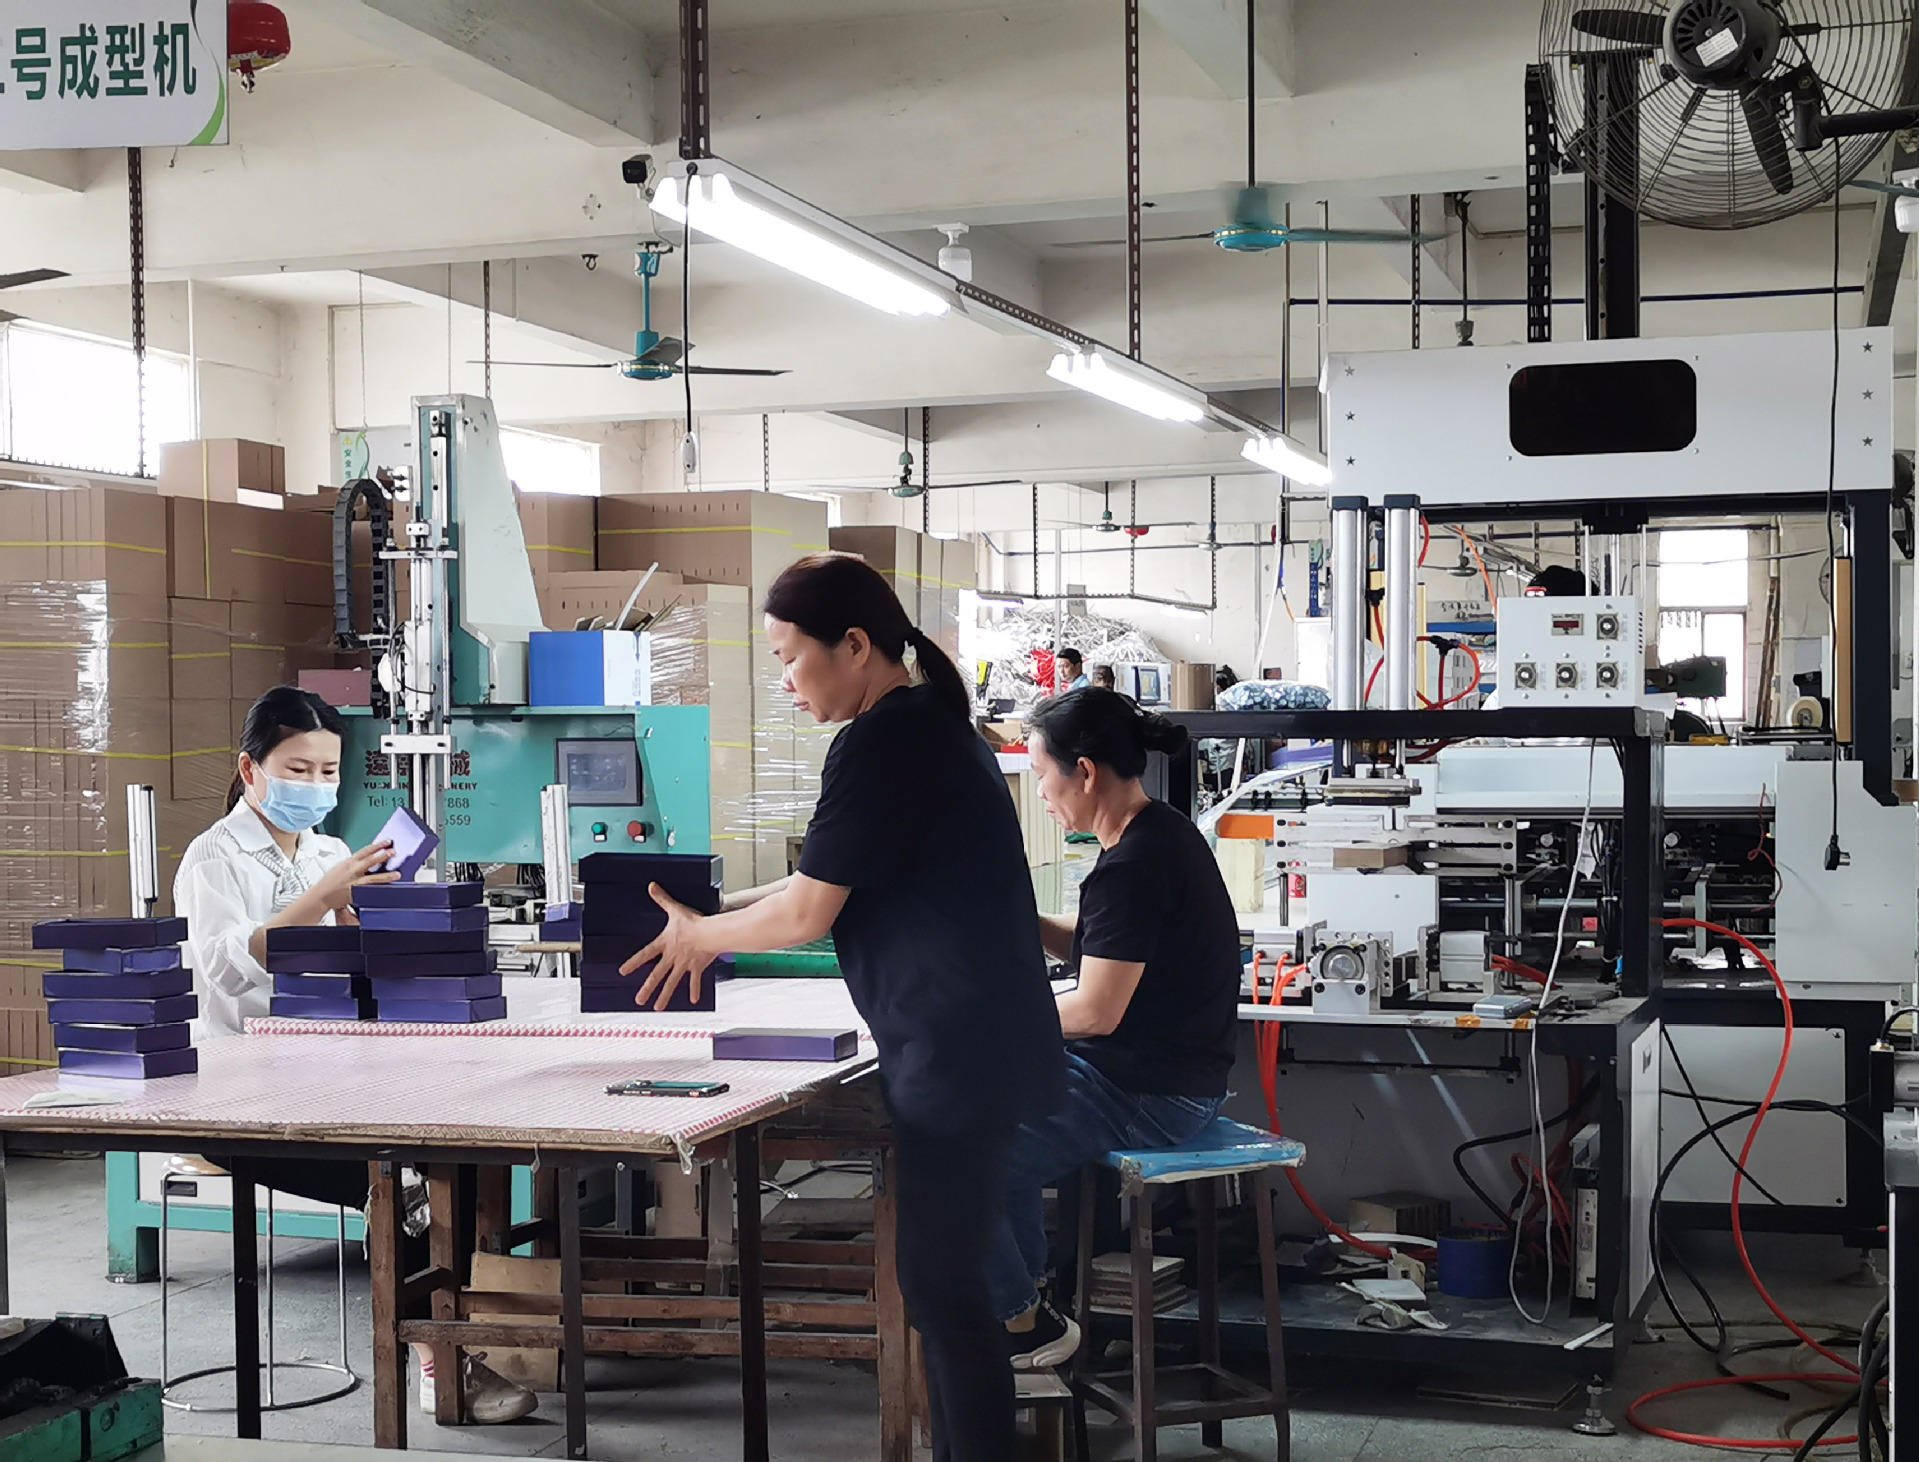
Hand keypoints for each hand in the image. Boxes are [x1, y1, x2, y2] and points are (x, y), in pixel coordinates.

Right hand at [311, 840, 399, 911]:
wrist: (321, 895)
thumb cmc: (330, 881)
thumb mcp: (341, 866)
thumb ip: (354, 862)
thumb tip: (366, 858)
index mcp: (349, 862)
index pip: (366, 850)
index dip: (378, 845)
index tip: (387, 842)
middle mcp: (353, 870)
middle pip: (371, 860)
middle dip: (384, 856)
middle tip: (394, 852)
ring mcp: (355, 882)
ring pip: (373, 877)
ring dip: (386, 876)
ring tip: (397, 874)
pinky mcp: (356, 893)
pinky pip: (369, 891)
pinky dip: (378, 890)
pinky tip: (387, 890)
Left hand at [619, 883, 716, 1010]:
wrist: (710, 933)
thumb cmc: (694, 922)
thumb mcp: (675, 909)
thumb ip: (662, 899)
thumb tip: (652, 886)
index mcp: (664, 944)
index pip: (645, 954)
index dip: (633, 962)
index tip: (623, 972)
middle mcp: (672, 957)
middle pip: (656, 975)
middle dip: (647, 988)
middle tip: (638, 1000)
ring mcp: (684, 964)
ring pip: (672, 983)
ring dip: (665, 996)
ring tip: (658, 1007)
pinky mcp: (697, 967)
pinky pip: (695, 981)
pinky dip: (695, 990)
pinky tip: (693, 1000)